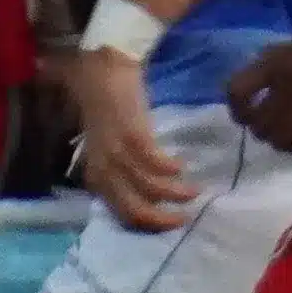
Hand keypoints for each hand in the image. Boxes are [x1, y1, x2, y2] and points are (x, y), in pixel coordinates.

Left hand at [64, 47, 196, 230]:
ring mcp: (117, 153)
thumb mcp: (106, 145)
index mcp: (96, 174)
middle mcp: (104, 169)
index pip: (121, 213)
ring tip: (195, 191)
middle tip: (186, 219)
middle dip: (162, 220)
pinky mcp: (132, 135)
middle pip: (134, 209)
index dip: (148, 223)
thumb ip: (119, 168)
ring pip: (149, 189)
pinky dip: (171, 170)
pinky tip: (183, 167)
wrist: (103, 68)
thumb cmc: (106, 106)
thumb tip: (145, 191)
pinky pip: (155, 163)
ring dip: (176, 194)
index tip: (170, 222)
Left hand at [224, 28, 291, 156]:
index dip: (237, 109)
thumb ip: (277, 59)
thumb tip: (252, 83)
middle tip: (275, 132)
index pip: (237, 90)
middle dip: (264, 132)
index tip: (246, 116)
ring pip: (283, 139)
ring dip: (286, 143)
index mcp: (280, 60)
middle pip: (259, 124)